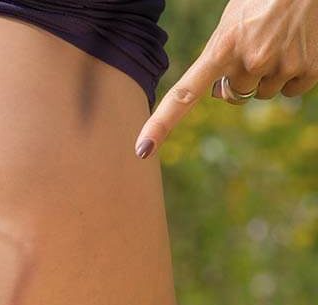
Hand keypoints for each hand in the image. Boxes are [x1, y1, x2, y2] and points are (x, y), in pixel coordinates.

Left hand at [135, 0, 317, 158]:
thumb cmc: (261, 2)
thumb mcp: (230, 25)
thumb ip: (219, 59)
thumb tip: (224, 93)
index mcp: (220, 50)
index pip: (183, 95)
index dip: (160, 124)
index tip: (142, 149)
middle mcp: (247, 62)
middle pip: (234, 95)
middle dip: (241, 77)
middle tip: (255, 45)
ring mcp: (279, 68)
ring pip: (263, 94)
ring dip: (268, 74)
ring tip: (278, 41)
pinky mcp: (307, 71)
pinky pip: (291, 91)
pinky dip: (294, 75)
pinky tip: (296, 48)